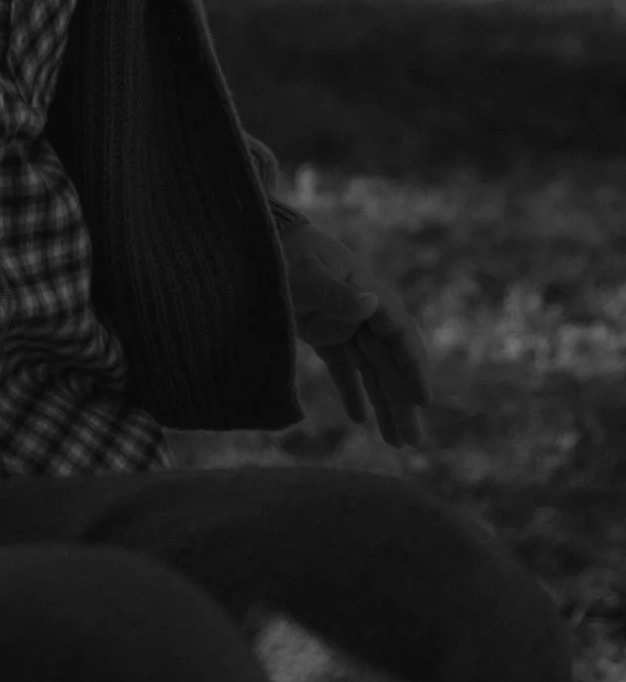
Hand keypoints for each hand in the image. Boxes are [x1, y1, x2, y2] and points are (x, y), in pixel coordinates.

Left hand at [275, 208, 430, 445]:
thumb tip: (371, 304)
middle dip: (402, 400)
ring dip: (383, 403)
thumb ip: (334, 292)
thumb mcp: (306, 272)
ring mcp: (342, 322)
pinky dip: (352, 391)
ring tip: (396, 442)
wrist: (257, 239)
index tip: (424, 401)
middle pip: (389, 361)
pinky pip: (344, 367)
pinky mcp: (323, 332)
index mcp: (366, 290)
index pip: (399, 333)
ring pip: (371, 369)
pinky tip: (359, 419)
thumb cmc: (284, 250)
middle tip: (414, 441)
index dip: (413, 367)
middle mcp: (362, 309)